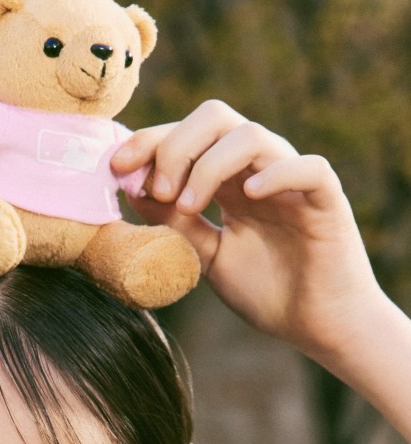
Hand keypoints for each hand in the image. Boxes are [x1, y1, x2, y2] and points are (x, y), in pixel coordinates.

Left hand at [110, 100, 382, 360]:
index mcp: (228, 181)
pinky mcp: (327, 200)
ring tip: (189, 205)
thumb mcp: (206, 258)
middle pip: (216, 118)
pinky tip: (249, 197)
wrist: (316, 326)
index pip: (187, 137)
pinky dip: (277, 174)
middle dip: (176, 145)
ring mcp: (292, 181)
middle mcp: (258, 170)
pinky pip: (308, 168)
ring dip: (210, 163)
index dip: (150, 142)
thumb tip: (132, 188)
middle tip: (159, 191)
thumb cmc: (266, 291)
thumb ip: (175, 224)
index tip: (117, 168)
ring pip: (252, 136)